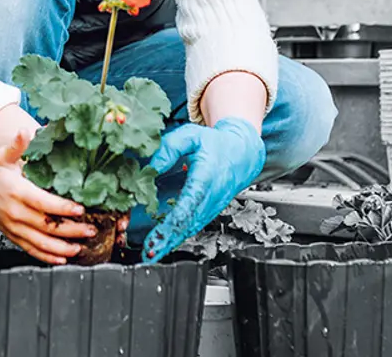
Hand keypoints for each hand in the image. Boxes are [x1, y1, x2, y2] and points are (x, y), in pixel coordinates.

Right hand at [0, 130, 97, 263]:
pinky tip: (62, 258)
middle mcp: (15, 213)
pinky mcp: (13, 236)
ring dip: (61, 248)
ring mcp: (14, 227)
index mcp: (17, 192)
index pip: (42, 202)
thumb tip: (26, 130)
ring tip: (80, 248)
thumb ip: (17, 145)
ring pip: (40, 242)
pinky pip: (31, 249)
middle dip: (70, 230)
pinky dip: (47, 257)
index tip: (80, 209)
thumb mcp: (3, 156)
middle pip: (46, 226)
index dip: (62, 207)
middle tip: (90, 230)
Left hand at [142, 117, 264, 261]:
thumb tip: (150, 167)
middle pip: (189, 222)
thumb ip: (169, 148)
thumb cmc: (215, 144)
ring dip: (171, 244)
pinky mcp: (209, 212)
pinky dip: (177, 239)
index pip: (190, 202)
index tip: (158, 233)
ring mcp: (212, 207)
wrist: (242, 154)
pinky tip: (163, 247)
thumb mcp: (190, 136)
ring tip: (151, 254)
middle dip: (168, 240)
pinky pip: (193, 227)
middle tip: (149, 252)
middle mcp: (211, 196)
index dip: (173, 220)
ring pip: (190, 229)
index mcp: (206, 176)